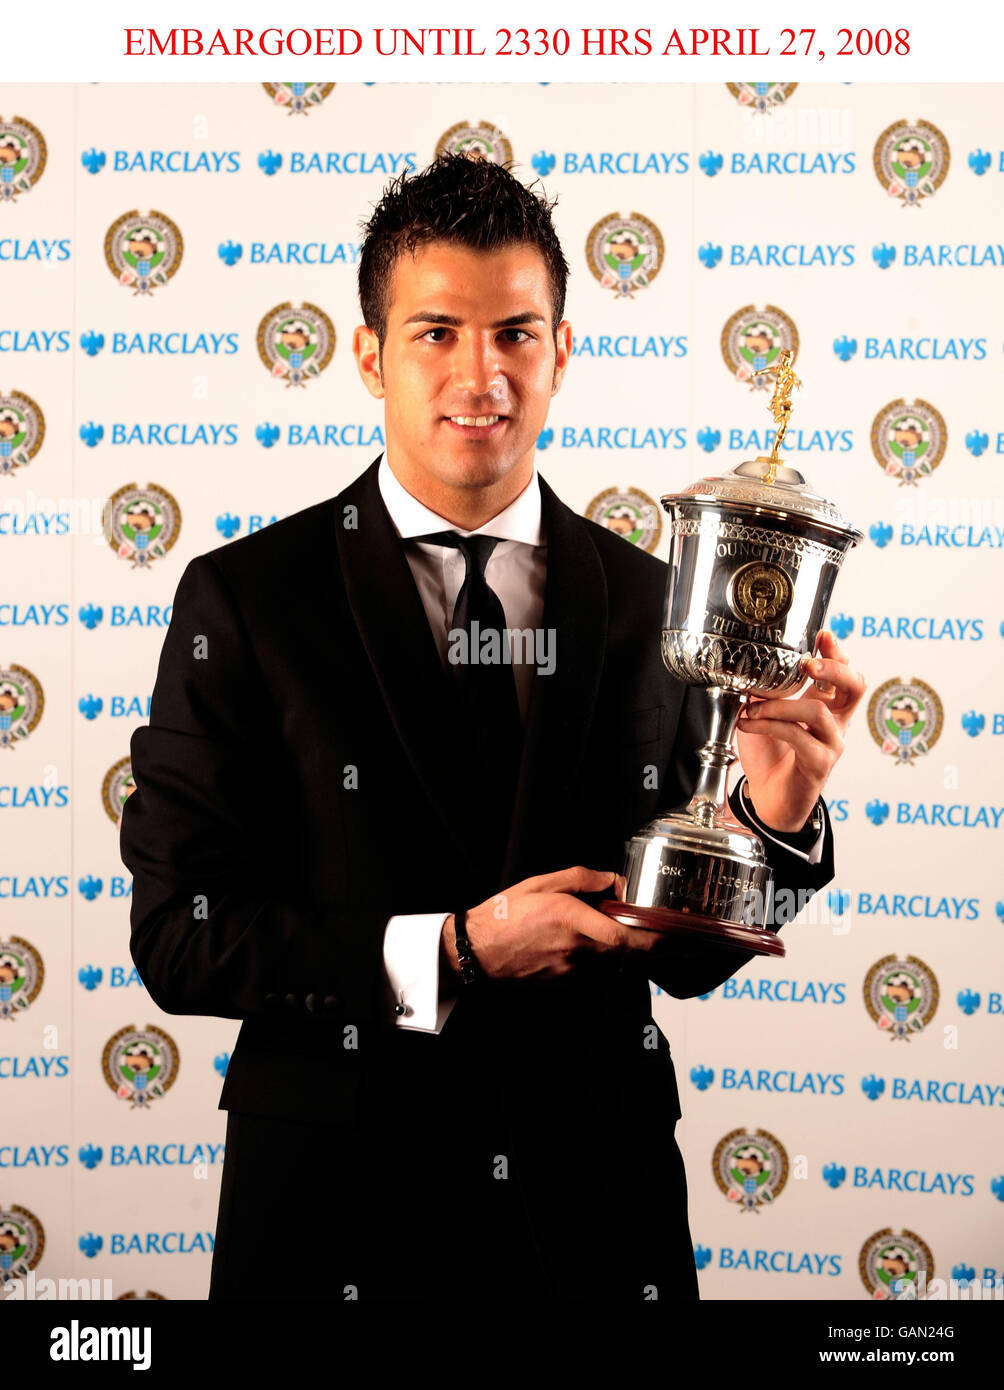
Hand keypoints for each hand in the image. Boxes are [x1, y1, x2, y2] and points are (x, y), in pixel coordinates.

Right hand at [441, 865, 668, 981]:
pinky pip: (599, 970)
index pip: (623, 937)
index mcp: (571, 919)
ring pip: (616, 964)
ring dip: (635, 954)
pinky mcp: (567, 981)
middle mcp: (576, 949)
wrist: (478, 952)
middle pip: (629, 955)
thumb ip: (581, 878)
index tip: (677, 937)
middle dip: (658, 949)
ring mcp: (573, 970)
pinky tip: (612, 949)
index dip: (654, 940)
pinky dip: (612, 960)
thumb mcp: (541, 883)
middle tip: (683, 943)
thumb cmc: (504, 916)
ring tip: (652, 941)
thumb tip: (612, 880)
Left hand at [735, 629, 865, 832]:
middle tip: (809, 663)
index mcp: (826, 705)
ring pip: (818, 712)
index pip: (844, 673)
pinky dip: (770, 725)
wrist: (767, 798)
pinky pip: (798, 736)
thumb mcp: (764, 714)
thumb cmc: (770, 754)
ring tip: (753, 708)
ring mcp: (831, 743)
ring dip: (781, 705)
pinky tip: (749, 723)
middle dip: (834, 668)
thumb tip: (752, 664)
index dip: (838, 652)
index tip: (823, 634)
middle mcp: (835, 723)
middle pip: (855, 687)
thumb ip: (765, 691)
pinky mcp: (819, 763)